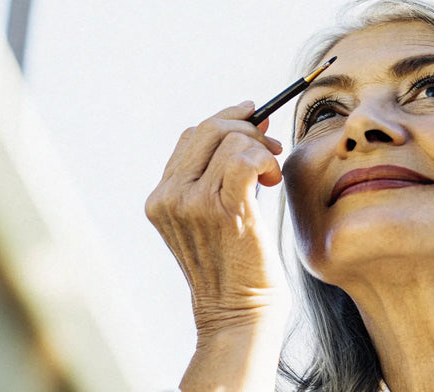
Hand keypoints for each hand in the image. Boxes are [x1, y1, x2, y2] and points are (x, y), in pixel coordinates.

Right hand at [145, 101, 289, 337]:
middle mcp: (170, 197)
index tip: (256, 126)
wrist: (237, 313)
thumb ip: (221, 171)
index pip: (193, 134)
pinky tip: (270, 181)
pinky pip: (245, 159)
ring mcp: (193, 204)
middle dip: (247, 129)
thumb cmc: (234, 265)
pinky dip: (264, 160)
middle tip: (271, 149)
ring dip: (260, 148)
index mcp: (161, 196)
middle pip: (210, 129)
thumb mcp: (212, 214)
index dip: (228, 122)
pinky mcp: (224, 211)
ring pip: (231, 140)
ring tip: (270, 175)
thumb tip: (253, 120)